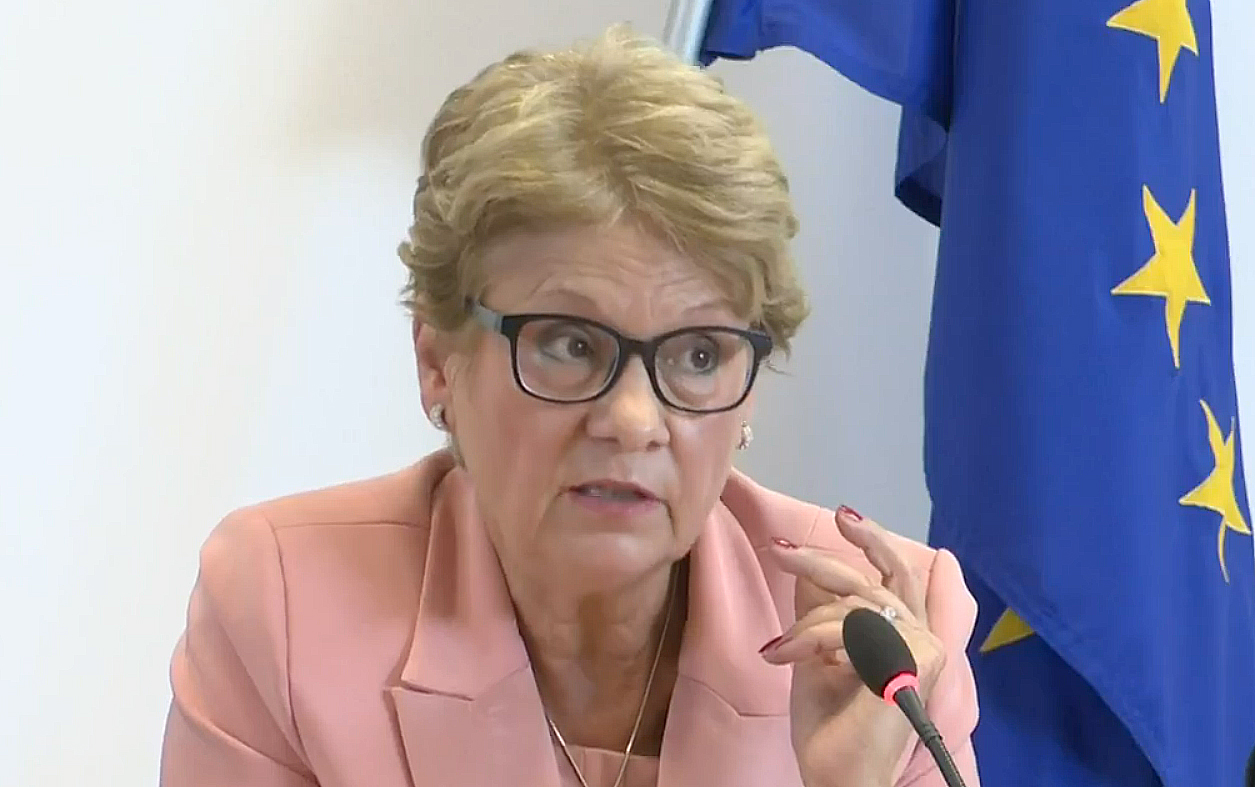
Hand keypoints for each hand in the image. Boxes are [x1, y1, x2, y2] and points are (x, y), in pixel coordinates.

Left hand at [761, 506, 945, 786]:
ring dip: (807, 625)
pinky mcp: (914, 660)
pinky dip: (814, 640)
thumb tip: (811, 567)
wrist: (839, 778)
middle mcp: (924, 639)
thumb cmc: (832, 730)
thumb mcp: (819, 656)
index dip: (874, 541)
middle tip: (782, 549)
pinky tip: (793, 659)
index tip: (843, 515)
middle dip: (826, 556)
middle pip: (878, 575)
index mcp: (907, 637)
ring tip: (780, 652)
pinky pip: (852, 626)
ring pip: (856, 603)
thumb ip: (824, 612)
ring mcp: (924, 650)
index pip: (899, 575)